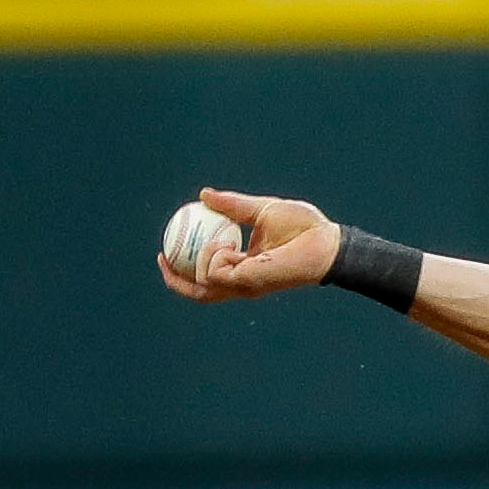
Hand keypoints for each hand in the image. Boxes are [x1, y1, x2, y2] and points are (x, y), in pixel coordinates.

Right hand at [156, 187, 345, 302]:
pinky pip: (217, 272)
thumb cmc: (302, 226)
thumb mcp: (260, 209)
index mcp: (243, 268)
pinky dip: (213, 256)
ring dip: (202, 257)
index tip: (166, 248)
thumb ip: (233, 205)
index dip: (182, 268)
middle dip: (174, 280)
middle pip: (198, 293)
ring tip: (218, 237)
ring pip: (205, 282)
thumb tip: (204, 195)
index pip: (207, 277)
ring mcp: (246, 285)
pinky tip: (225, 242)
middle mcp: (242, 282)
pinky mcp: (251, 282)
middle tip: (163, 256)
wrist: (325, 240)